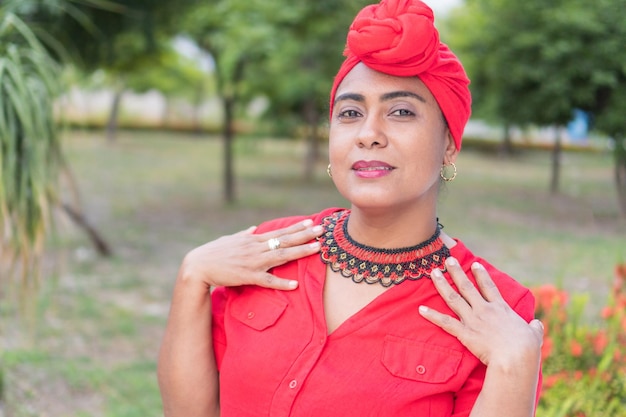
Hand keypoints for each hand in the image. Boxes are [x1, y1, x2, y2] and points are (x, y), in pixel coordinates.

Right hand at [178, 219, 322, 290]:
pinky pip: (268, 281)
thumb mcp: (230, 239)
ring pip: (282, 256)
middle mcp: (256, 248)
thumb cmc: (214, 252)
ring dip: (300, 252)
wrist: (198, 266)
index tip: (311, 222)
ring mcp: (253, 262)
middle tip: (323, 230)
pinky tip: (294, 285)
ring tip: (317, 249)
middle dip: (305, 235)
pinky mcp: (248, 277)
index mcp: (253, 240)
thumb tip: (254, 228)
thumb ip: (245, 234)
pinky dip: (281, 283)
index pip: (279, 232)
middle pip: (285, 240)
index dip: (296, 227)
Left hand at [419, 257, 543, 366]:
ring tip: (433, 273)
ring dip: (442, 285)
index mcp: (501, 308)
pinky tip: (421, 309)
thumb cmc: (527, 348)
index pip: (489, 287)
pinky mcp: (464, 332)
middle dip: (456, 272)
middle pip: (467, 287)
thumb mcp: (534, 335)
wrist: (515, 357)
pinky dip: (432, 316)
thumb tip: (537, 324)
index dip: (481, 275)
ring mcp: (473, 320)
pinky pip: (445, 323)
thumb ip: (534, 328)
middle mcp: (485, 310)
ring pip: (453, 298)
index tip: (474, 265)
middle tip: (447, 260)